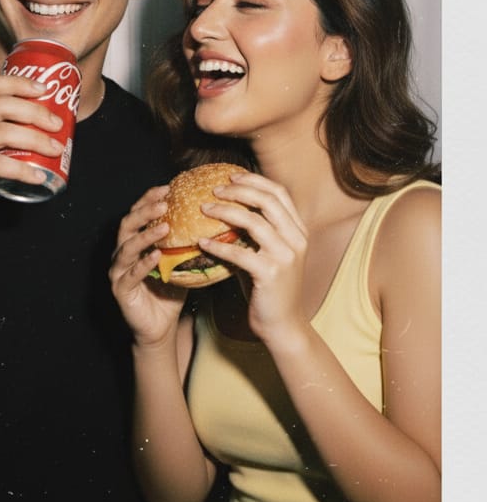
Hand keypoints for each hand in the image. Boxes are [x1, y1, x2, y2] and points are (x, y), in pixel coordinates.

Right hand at [0, 73, 67, 247]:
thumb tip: (34, 141)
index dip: (18, 83)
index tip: (43, 89)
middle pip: (0, 105)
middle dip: (35, 112)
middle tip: (57, 124)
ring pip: (2, 132)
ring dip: (35, 139)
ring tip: (55, 149)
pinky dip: (23, 169)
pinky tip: (38, 176)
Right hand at [109, 185, 187, 346]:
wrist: (160, 327)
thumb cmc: (170, 293)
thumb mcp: (181, 264)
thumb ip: (190, 244)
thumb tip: (220, 223)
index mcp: (135, 242)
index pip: (138, 214)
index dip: (150, 199)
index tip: (167, 187)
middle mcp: (122, 253)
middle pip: (128, 224)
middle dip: (145, 211)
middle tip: (164, 203)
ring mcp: (119, 271)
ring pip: (126, 247)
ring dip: (145, 235)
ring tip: (163, 226)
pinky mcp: (120, 290)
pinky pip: (131, 274)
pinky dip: (143, 263)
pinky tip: (157, 255)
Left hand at [198, 172, 308, 344]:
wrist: (283, 325)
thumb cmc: (270, 289)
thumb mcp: (267, 255)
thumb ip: (254, 234)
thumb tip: (223, 211)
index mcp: (298, 231)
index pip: (279, 193)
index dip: (254, 180)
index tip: (230, 176)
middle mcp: (296, 239)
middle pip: (267, 201)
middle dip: (238, 190)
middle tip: (213, 190)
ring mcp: (286, 256)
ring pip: (254, 221)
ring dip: (225, 212)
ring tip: (203, 210)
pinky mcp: (271, 274)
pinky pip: (240, 253)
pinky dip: (218, 245)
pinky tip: (202, 242)